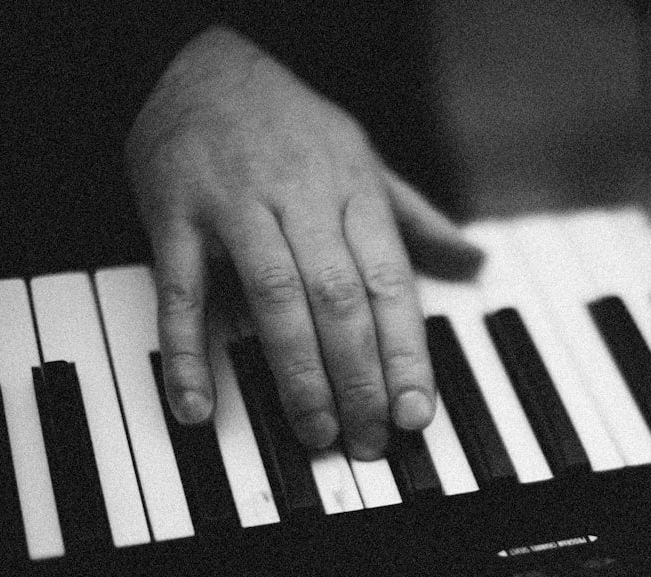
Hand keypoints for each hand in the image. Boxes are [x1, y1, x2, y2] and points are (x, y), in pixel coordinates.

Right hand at [125, 26, 482, 458]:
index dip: (407, 353)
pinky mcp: (176, 216)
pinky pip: (180, 290)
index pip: (391, 284)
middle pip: (340, 300)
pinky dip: (188, 351)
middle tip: (370, 438)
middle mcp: (303, 199)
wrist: (196, 64)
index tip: (418, 411)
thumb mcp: (365, 161)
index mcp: (355, 192)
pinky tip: (199, 405)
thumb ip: (417, 221)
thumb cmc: (291, 126)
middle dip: (360, 377)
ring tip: (316, 431)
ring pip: (275, 298)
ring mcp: (237, 207)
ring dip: (298, 373)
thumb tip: (475, 262)